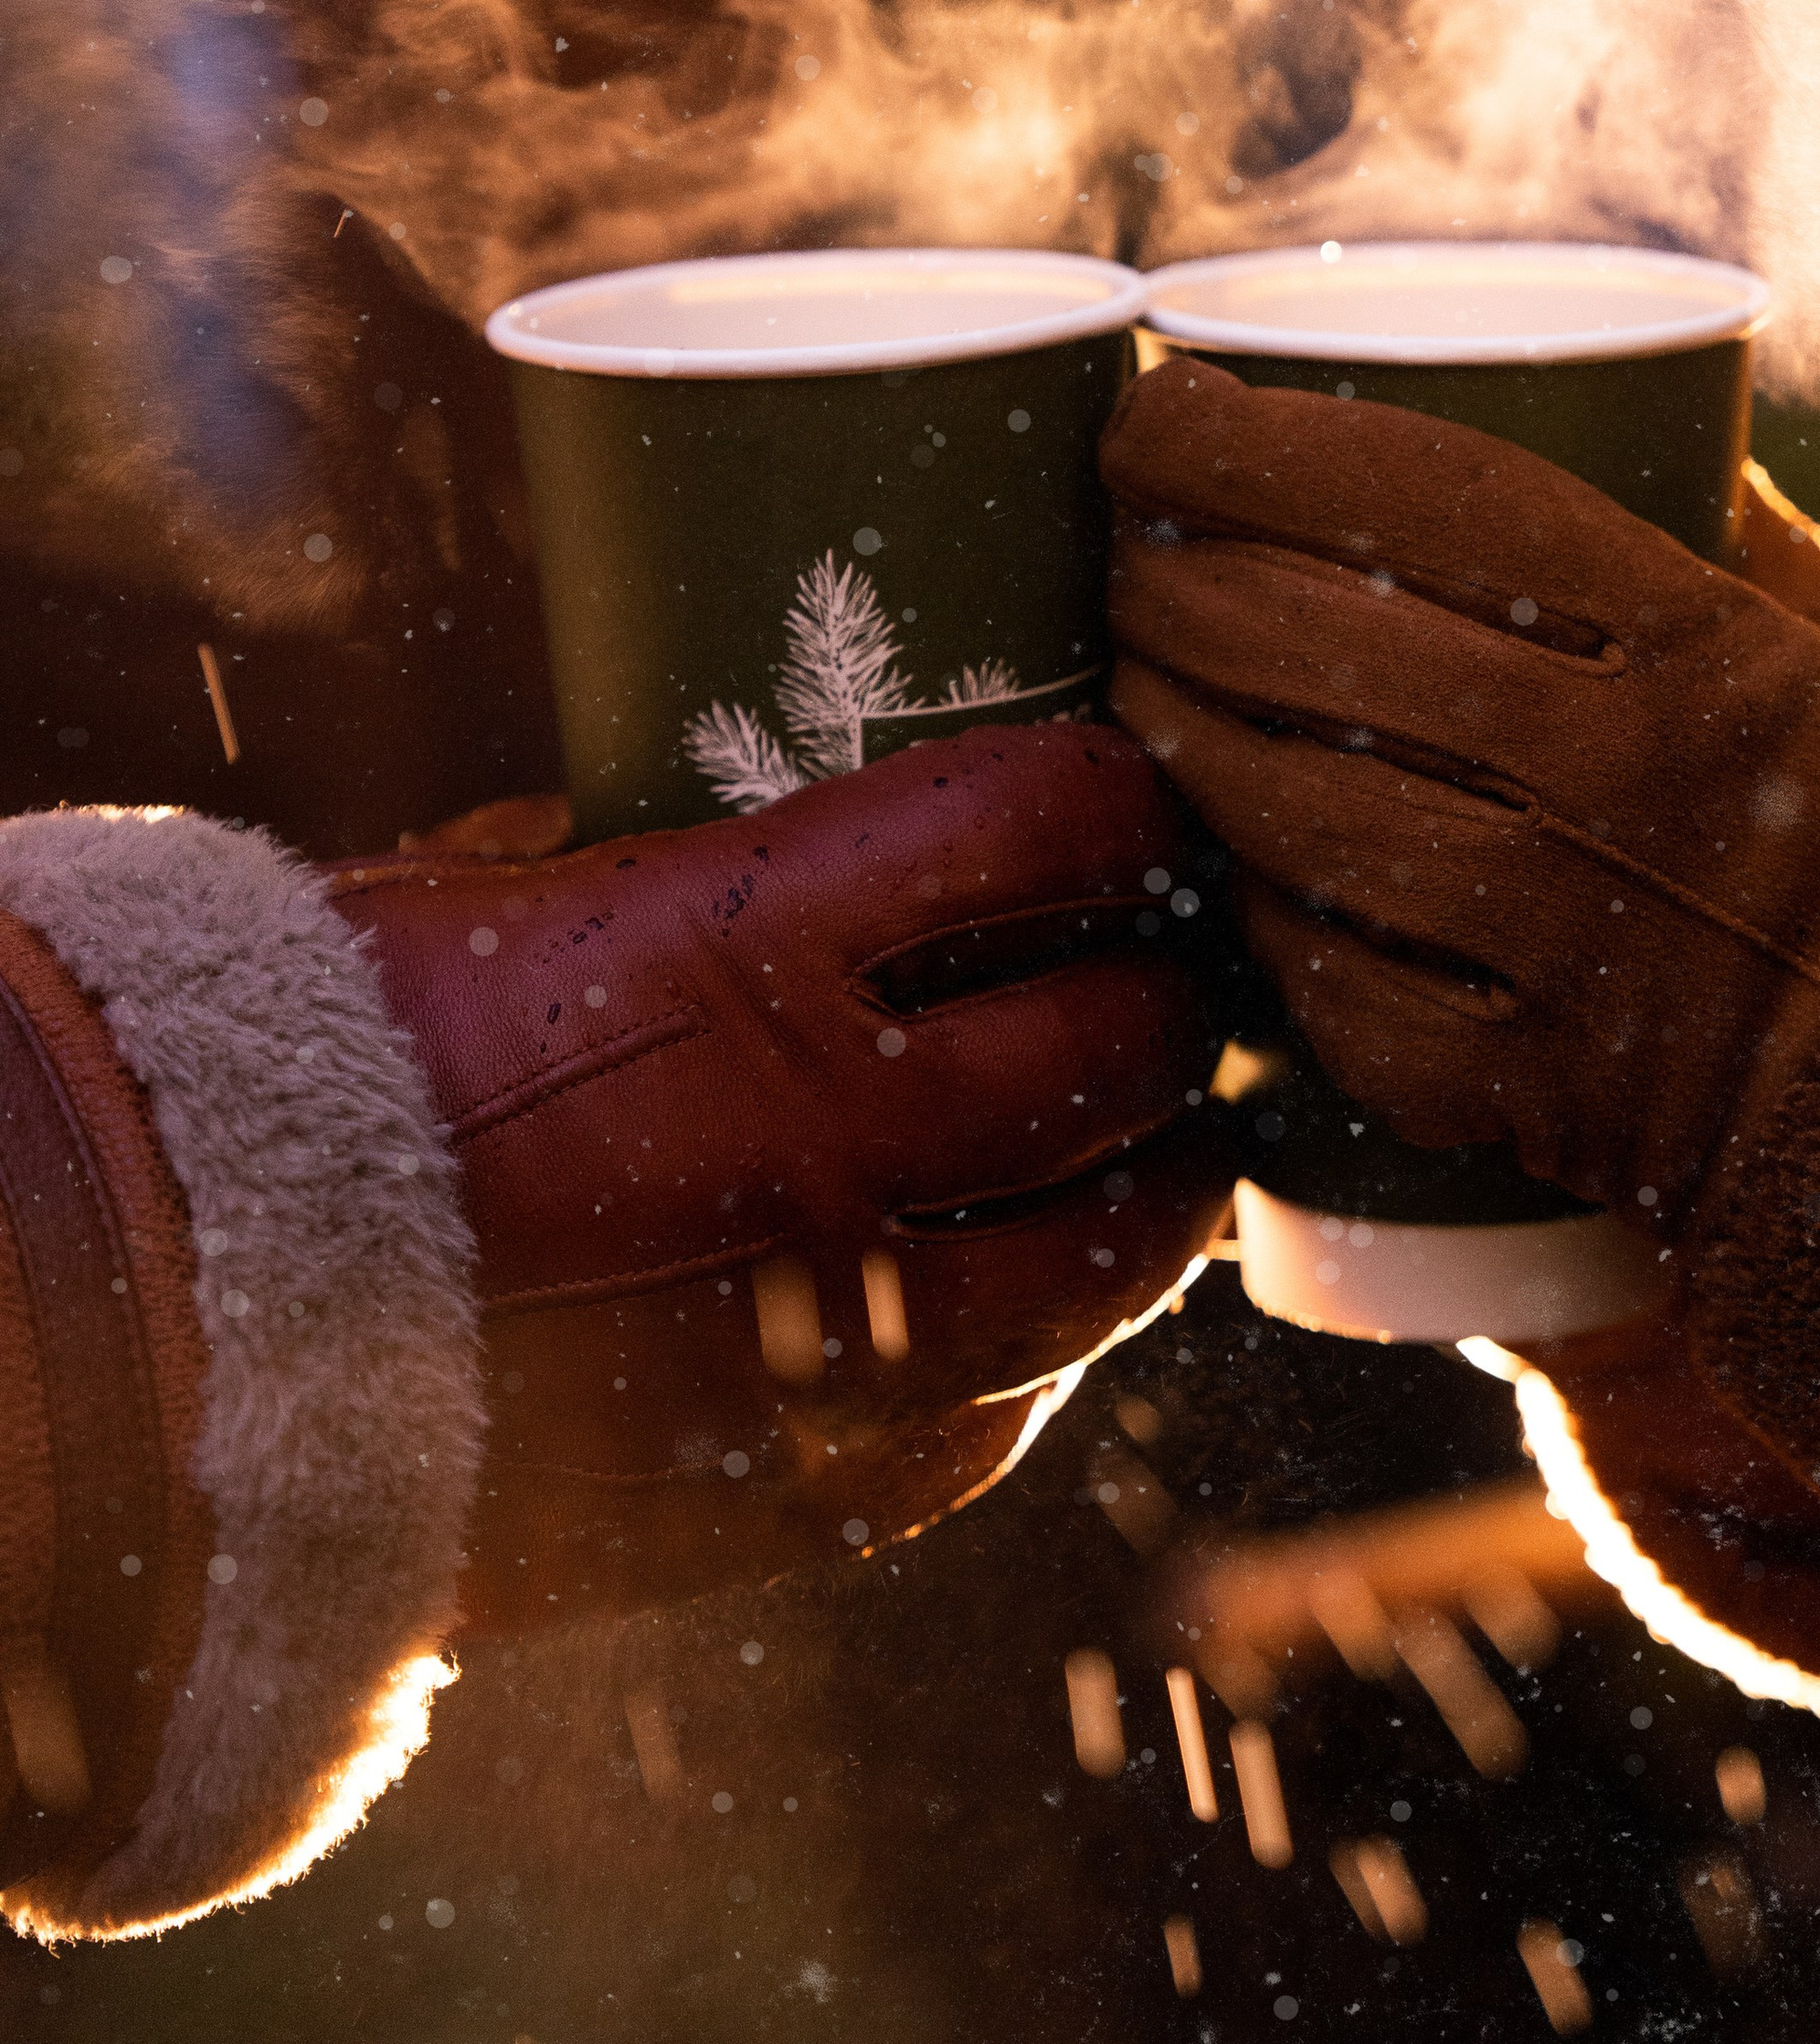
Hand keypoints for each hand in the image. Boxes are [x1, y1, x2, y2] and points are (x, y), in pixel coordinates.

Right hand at [332, 723, 1226, 1624]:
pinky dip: (1030, 1354)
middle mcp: (834, 1130)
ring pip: (1113, 1255)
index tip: (1135, 806)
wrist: (168, 1354)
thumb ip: (616, 865)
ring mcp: (838, 1329)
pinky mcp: (806, 1493)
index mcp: (750, 946)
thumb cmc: (291, 1082)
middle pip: (1125, 1045)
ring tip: (1164, 1152)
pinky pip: (997, 1415)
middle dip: (1177, 1002)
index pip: (1049, 824)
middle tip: (1176, 983)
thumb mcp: (469, 908)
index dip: (1124, 800)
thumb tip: (670, 817)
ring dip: (1162, 1192)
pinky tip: (1015, 1311)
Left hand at [1102, 356, 1819, 1229]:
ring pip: (1272, 805)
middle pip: (1299, 638)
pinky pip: (1315, 981)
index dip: (1236, 439)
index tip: (1150, 404)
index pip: (1409, 492)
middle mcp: (1612, 782)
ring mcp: (1556, 946)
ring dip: (1164, 727)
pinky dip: (1247, 912)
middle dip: (1158, 575)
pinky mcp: (1518, 1092)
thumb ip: (1705, 531)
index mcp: (1699, 640)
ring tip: (1136, 679)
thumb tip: (1579, 402)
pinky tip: (1219, 860)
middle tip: (1119, 549)